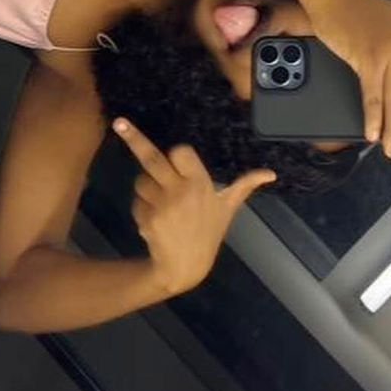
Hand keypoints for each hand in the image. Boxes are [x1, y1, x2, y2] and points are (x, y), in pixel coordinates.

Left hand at [113, 118, 274, 295]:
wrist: (184, 268)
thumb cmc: (208, 233)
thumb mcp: (228, 208)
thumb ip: (245, 185)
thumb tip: (271, 174)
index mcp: (199, 184)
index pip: (181, 152)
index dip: (178, 153)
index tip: (177, 156)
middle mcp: (179, 191)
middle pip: (152, 158)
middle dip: (134, 139)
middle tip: (119, 123)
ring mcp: (161, 205)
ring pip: (141, 181)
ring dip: (146, 188)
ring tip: (162, 205)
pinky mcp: (146, 218)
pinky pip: (137, 202)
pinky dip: (142, 208)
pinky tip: (156, 221)